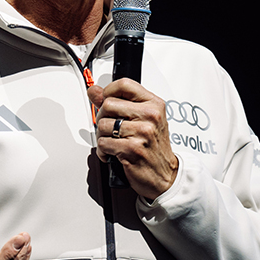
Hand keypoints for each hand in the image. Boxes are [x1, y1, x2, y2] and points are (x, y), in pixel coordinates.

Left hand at [89, 78, 179, 199]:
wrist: (165, 175)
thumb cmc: (153, 147)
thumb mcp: (142, 120)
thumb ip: (117, 103)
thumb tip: (94, 91)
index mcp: (154, 104)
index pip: (124, 84)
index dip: (108, 92)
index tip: (107, 101)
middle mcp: (150, 116)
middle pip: (108, 105)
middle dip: (102, 119)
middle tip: (111, 130)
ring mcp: (142, 132)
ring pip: (102, 125)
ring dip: (102, 136)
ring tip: (114, 142)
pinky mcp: (132, 148)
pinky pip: (102, 143)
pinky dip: (103, 151)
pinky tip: (114, 153)